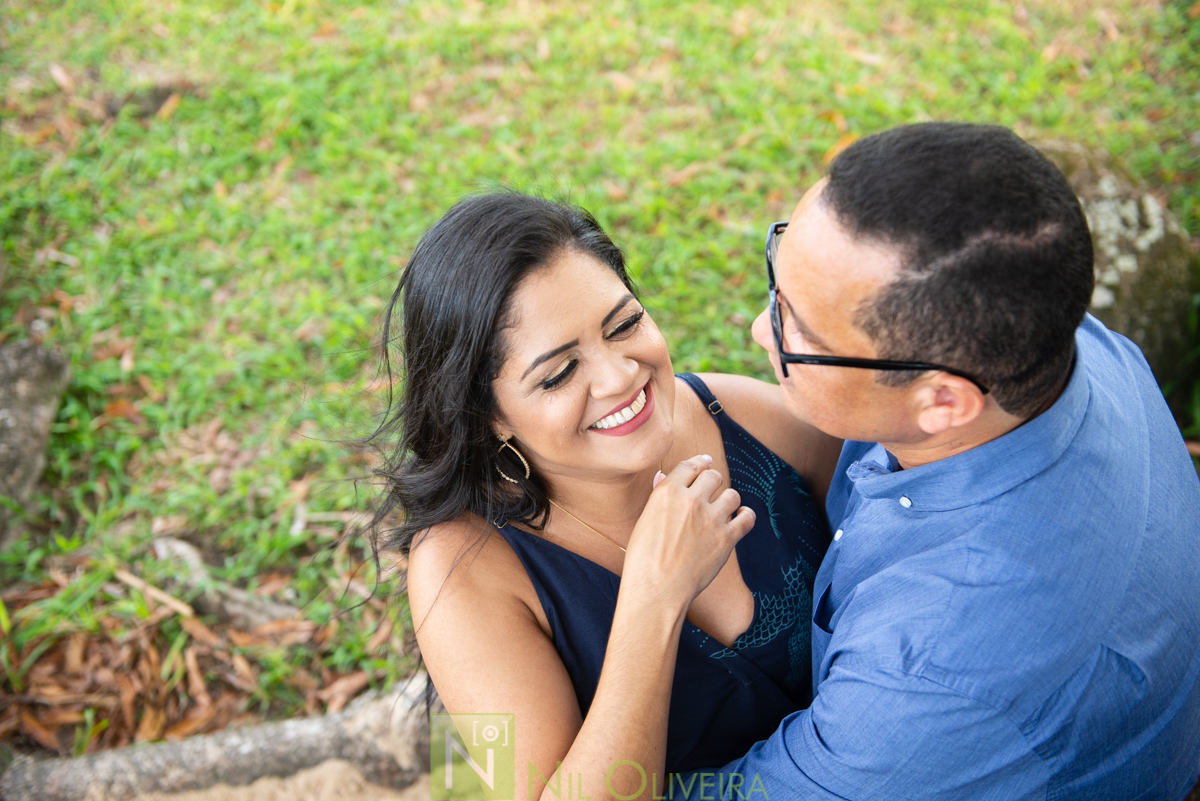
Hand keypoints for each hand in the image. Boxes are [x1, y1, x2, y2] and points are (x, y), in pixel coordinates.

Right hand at [623, 455, 755, 611]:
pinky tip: (741, 517)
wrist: (657, 589)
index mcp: (667, 492)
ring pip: (732, 494)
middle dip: (713, 480)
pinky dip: (746, 515)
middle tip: (712, 489)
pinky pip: (747, 517)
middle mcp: (690, 500)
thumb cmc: (644, 559)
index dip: (699, 463)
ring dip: (728, 499)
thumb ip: (659, 496)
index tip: (705, 462)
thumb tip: (663, 476)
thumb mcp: (645, 521)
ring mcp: (711, 518)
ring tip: (724, 508)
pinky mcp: (727, 538)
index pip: (689, 466)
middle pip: (713, 476)